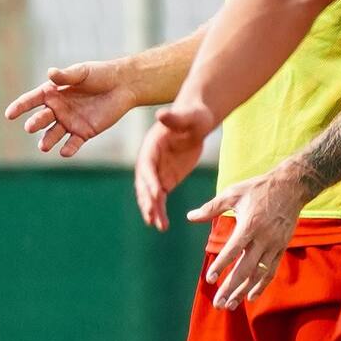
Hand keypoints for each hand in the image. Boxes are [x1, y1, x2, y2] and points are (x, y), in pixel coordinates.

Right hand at [4, 61, 137, 156]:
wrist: (123, 86)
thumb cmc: (101, 74)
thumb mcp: (82, 72)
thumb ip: (66, 76)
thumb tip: (50, 73)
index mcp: (53, 92)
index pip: (32, 100)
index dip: (20, 106)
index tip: (9, 114)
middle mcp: (58, 109)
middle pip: (41, 118)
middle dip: (35, 123)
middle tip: (30, 127)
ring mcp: (70, 122)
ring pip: (53, 134)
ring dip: (48, 140)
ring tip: (44, 146)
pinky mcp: (84, 132)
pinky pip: (73, 143)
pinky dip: (68, 149)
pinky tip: (65, 152)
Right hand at [134, 104, 213, 230]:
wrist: (196, 122)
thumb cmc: (193, 116)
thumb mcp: (187, 117)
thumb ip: (174, 118)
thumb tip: (160, 114)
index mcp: (151, 146)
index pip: (147, 166)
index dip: (150, 180)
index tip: (157, 194)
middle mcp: (149, 161)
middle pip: (144, 184)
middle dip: (147, 200)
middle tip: (152, 217)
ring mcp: (156, 172)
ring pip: (150, 195)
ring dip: (152, 210)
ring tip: (159, 226)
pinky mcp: (165, 179)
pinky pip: (160, 198)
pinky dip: (160, 211)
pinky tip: (163, 225)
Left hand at [187, 168, 307, 308]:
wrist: (290, 187)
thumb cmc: (257, 188)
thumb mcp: (232, 193)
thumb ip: (211, 207)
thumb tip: (189, 217)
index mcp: (249, 225)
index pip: (233, 250)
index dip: (221, 265)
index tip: (209, 279)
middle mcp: (263, 238)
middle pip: (245, 269)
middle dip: (231, 288)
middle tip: (218, 303)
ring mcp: (274, 245)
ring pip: (258, 274)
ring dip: (244, 291)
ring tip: (230, 305)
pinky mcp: (282, 248)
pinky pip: (271, 271)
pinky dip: (261, 285)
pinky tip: (251, 296)